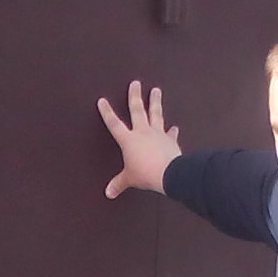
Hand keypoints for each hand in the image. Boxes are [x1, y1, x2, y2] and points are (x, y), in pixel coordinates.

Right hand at [97, 79, 178, 198]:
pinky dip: (172, 131)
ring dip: (155, 102)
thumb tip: (109, 193)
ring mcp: (158, 134)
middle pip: (137, 110)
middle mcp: (143, 132)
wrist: (169, 174)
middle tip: (136, 83)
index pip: (114, 123)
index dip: (107, 112)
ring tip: (156, 90)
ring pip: (156, 114)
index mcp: (129, 140)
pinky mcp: (170, 141)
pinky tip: (175, 127)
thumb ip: (119, 184)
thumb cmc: (146, 174)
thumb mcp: (129, 179)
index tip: (102, 100)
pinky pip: (171, 134)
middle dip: (135, 96)